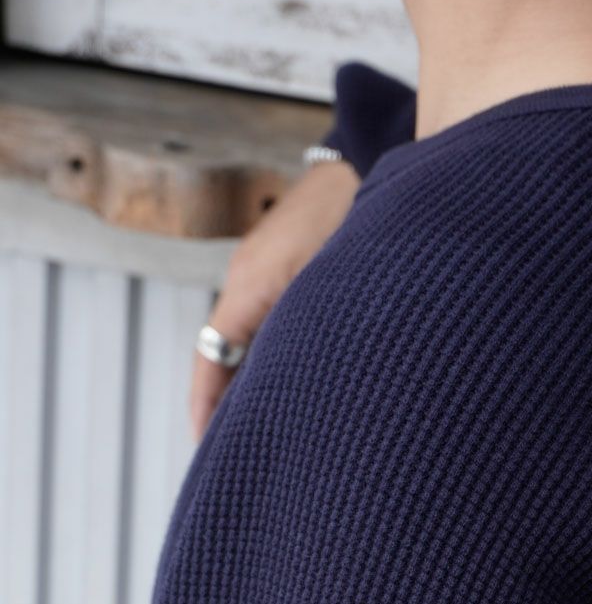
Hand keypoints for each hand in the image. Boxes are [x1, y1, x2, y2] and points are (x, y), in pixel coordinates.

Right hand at [190, 157, 360, 442]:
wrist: (373, 157)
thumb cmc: (356, 214)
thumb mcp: (334, 285)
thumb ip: (312, 337)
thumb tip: (302, 390)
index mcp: (249, 285)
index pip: (210, 358)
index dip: (206, 405)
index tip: (207, 445)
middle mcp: (249, 278)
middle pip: (225, 352)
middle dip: (229, 401)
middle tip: (244, 446)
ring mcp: (267, 269)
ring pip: (250, 336)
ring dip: (255, 376)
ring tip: (271, 421)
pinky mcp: (290, 264)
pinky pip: (270, 317)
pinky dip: (275, 350)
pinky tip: (299, 373)